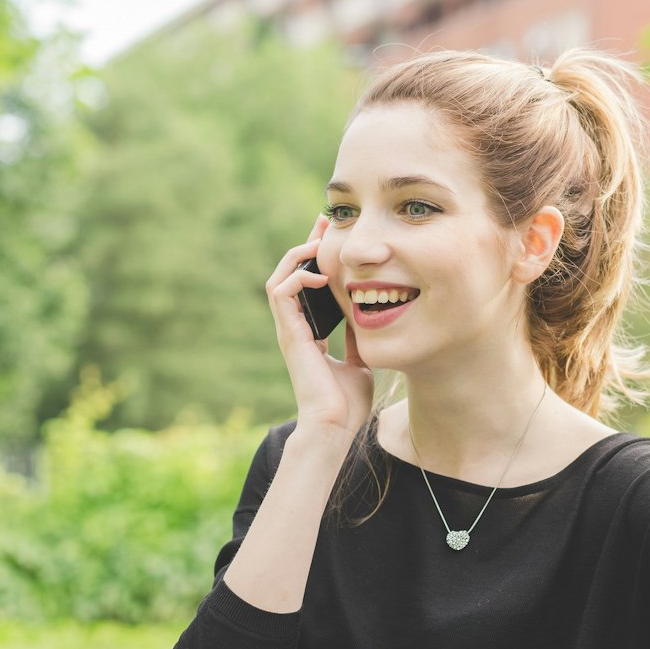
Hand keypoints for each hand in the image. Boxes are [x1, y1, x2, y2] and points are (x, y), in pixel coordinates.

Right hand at [266, 212, 372, 438]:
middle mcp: (296, 327)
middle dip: (307, 244)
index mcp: (310, 332)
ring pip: (279, 276)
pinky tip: (319, 272)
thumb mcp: (359, 359)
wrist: (336, 426)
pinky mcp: (289, 333)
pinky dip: (296, 275)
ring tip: (318, 242)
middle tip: (325, 222)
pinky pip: (280, 291)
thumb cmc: (347, 403)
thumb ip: (357, 336)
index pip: (309, 285)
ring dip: (297, 254)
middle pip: (292, 273)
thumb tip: (370, 314)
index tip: (334, 237)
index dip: (319, 258)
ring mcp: (289, 329)